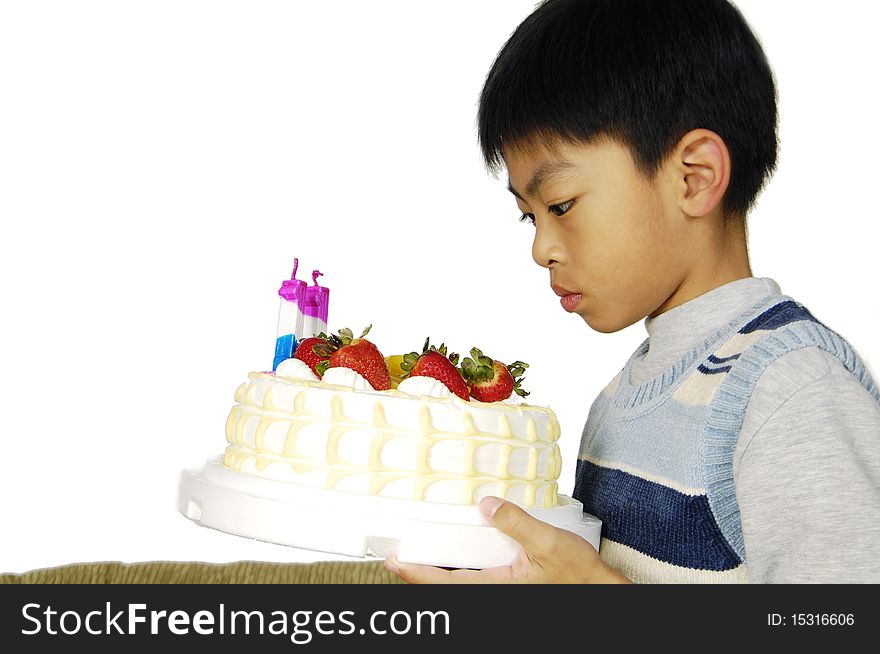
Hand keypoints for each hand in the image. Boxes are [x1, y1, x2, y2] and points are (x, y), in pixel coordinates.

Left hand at [384, 496, 628, 583]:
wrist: (600, 591)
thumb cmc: (578, 574)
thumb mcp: (547, 542)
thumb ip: (515, 522)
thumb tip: (486, 504)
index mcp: (496, 588)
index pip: (444, 582)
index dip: (415, 572)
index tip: (393, 560)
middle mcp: (494, 594)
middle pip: (445, 586)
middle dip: (419, 573)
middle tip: (396, 556)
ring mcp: (501, 592)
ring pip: (459, 584)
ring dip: (437, 572)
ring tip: (419, 554)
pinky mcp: (510, 588)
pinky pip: (476, 580)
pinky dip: (460, 569)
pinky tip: (458, 554)